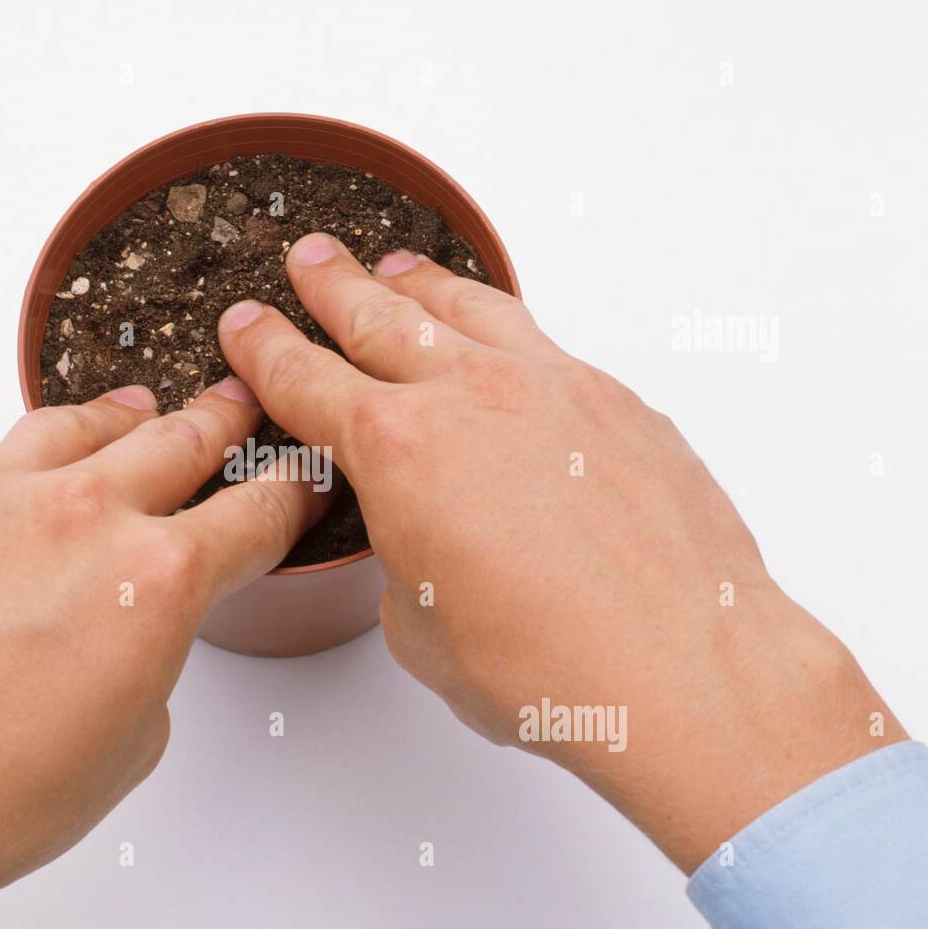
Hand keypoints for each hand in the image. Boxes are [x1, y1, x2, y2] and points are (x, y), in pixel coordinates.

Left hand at [0, 379, 323, 928]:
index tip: (296, 480)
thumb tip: (130, 623)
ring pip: (79, 425)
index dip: (290, 493)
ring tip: (136, 410)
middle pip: (178, 439)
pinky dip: (13, 477)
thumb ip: (152, 655)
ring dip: (122, 419)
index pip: (256, 512)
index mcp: (158, 580)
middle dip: (219, 421)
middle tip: (235, 403)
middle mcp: (83, 517)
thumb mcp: (128, 744)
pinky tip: (12, 505)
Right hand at [218, 232, 905, 870]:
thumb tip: (425, 544)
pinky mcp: (618, 402)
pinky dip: (505, 328)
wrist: (680, 668)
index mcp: (397, 449)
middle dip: (334, 286)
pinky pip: (543, 342)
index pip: (307, 380)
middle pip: (379, 317)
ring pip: (468, 311)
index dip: (267, 350)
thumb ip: (405, 564)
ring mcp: (552, 386)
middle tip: (309, 259)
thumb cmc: (547, 664)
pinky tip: (503, 339)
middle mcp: (471, 396)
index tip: (247, 324)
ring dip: (422, 286)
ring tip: (398, 267)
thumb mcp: (422, 631)